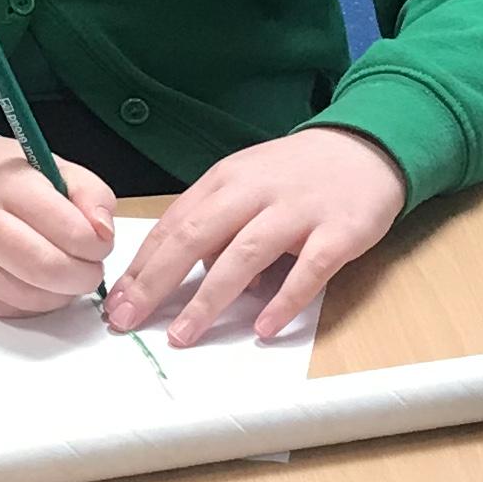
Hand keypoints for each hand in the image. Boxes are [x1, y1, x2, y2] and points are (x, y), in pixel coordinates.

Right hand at [0, 133, 118, 317]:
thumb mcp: (45, 164)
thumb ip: (88, 192)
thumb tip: (104, 234)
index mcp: (8, 185)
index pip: (69, 229)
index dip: (97, 245)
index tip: (99, 243)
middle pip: (49, 270)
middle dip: (84, 276)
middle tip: (90, 268)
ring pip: (31, 298)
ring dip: (61, 294)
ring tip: (64, 273)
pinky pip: (9, 310)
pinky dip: (34, 303)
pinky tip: (37, 283)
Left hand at [107, 127, 406, 343]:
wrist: (367, 147)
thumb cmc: (296, 174)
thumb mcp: (246, 184)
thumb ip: (216, 223)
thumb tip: (194, 276)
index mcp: (226, 180)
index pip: (173, 224)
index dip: (141, 265)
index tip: (115, 303)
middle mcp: (256, 192)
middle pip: (196, 237)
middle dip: (157, 282)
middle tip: (129, 320)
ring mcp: (298, 210)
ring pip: (244, 255)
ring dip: (209, 298)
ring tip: (183, 335)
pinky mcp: (339, 231)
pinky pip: (308, 270)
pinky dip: (283, 300)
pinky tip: (262, 329)